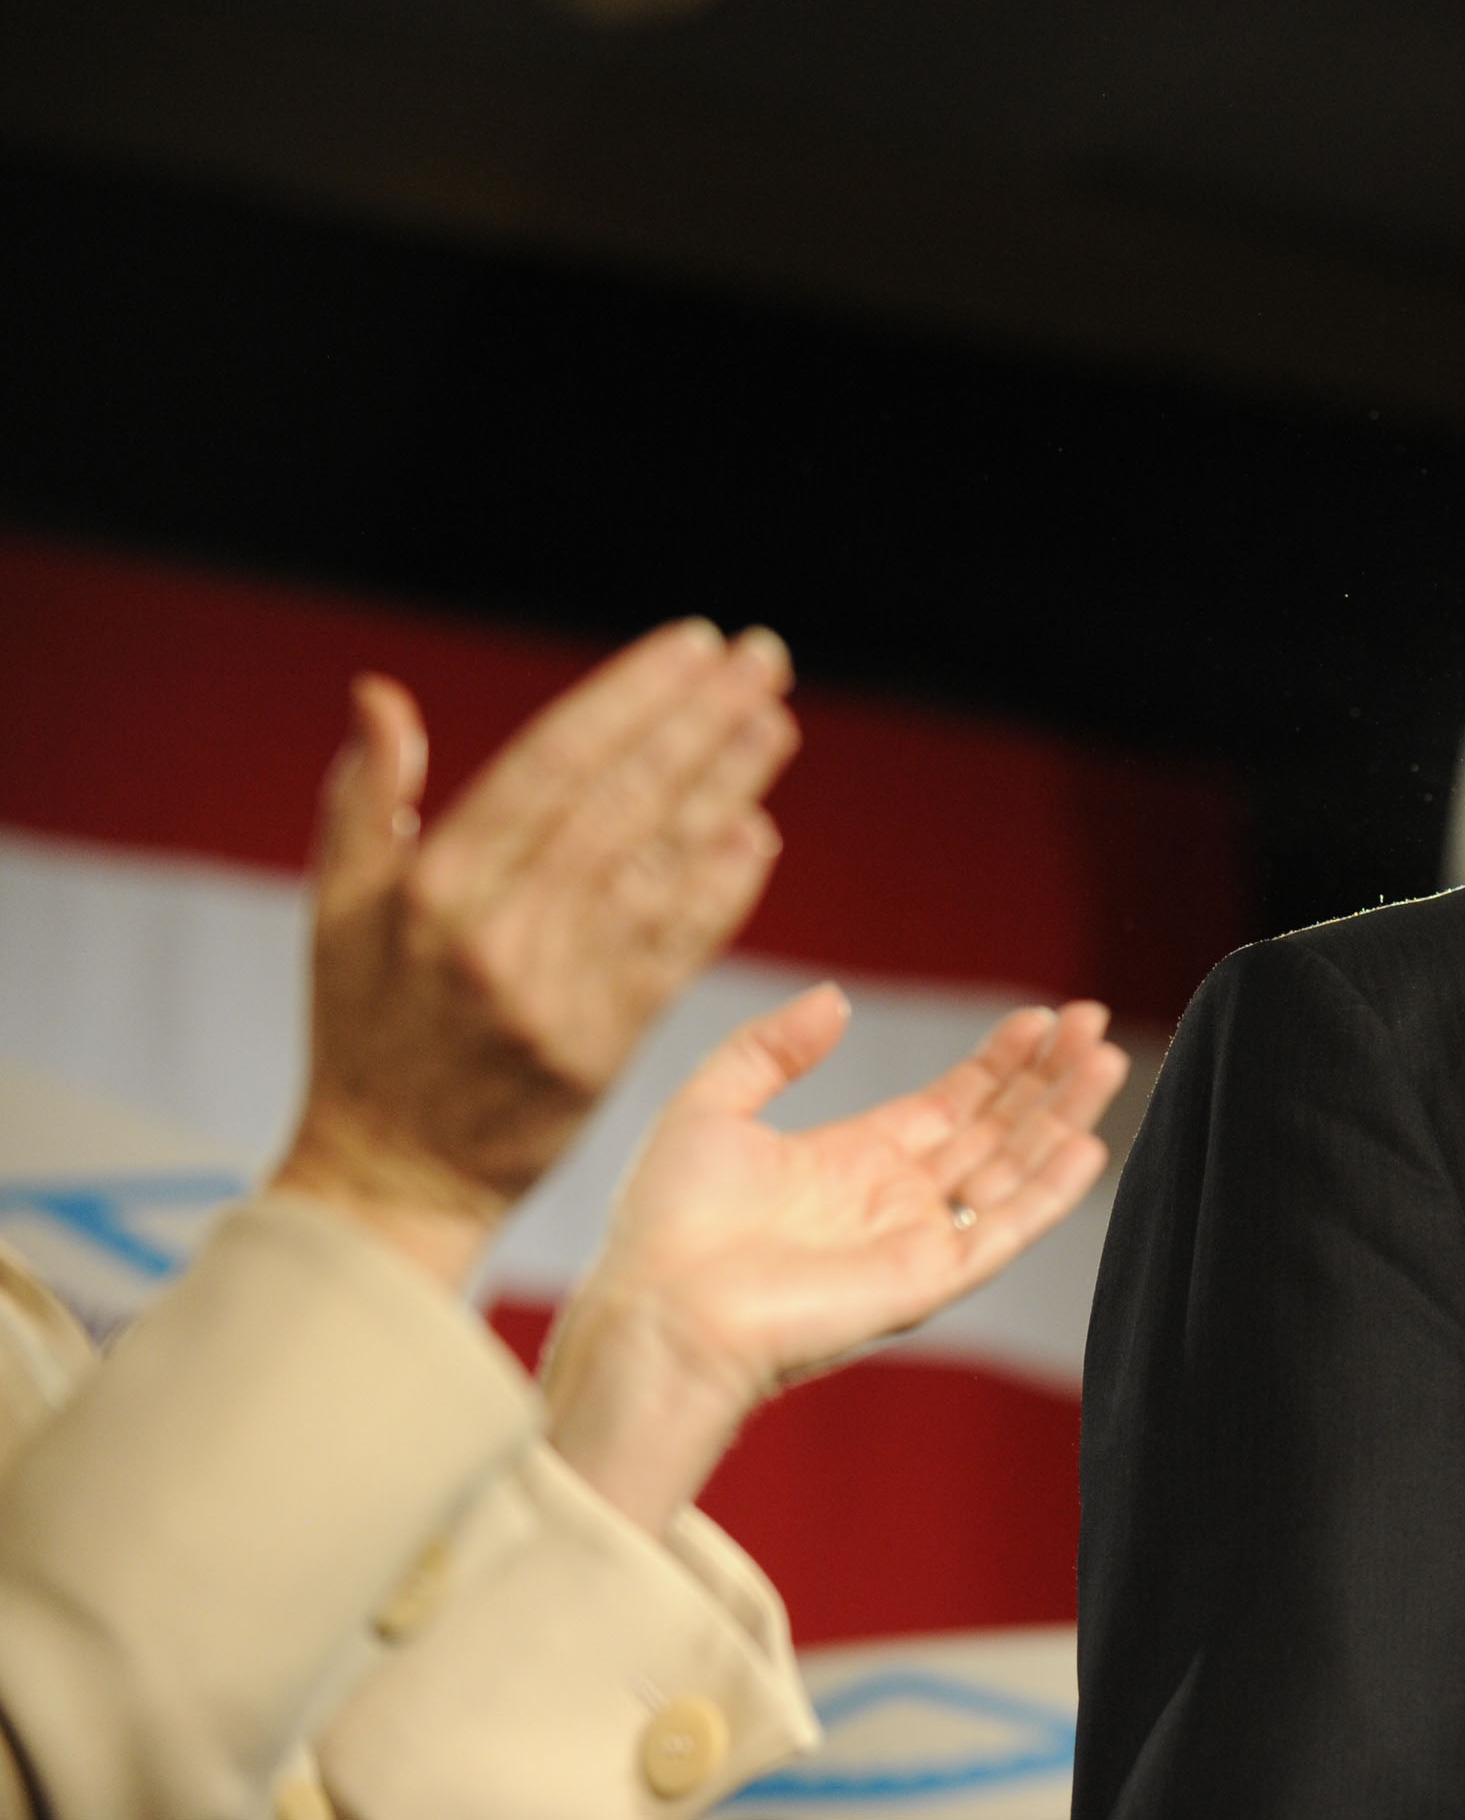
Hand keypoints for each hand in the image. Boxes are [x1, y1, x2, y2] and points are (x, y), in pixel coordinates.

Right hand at [270, 621, 798, 1285]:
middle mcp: (499, 933)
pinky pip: (679, 950)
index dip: (630, 700)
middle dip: (701, 722)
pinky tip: (759, 832)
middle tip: (765, 658)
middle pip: (623, 803)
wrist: (392, 1176)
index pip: (552, 766)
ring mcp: (560, 992)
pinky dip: (722, 888)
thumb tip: (381, 694)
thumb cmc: (364, 1031)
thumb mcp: (335, 913)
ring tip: (774, 722)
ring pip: (662, 866)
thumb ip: (366, 800)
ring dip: (728, 788)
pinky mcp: (608, 1046)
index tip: (692, 644)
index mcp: (433, 887)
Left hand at [541, 984, 1125, 1533]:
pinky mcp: (926, 1281)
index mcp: (852, 1163)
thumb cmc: (668, 1228)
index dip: (997, 1063)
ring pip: (1013, 1171)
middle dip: (1046, 1077)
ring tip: (1105, 1060)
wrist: (659, 1315)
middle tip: (1092, 1021)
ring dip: (1062, 1117)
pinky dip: (1050, 1193)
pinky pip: (1003, 1232)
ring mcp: (916, 1242)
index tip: (1039, 1018)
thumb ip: (772, 1047)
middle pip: (995, 1131)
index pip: (951, 1105)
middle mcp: (895, 1202)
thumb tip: (838, 999)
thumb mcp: (711, 1106)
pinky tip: (1087, 1146)